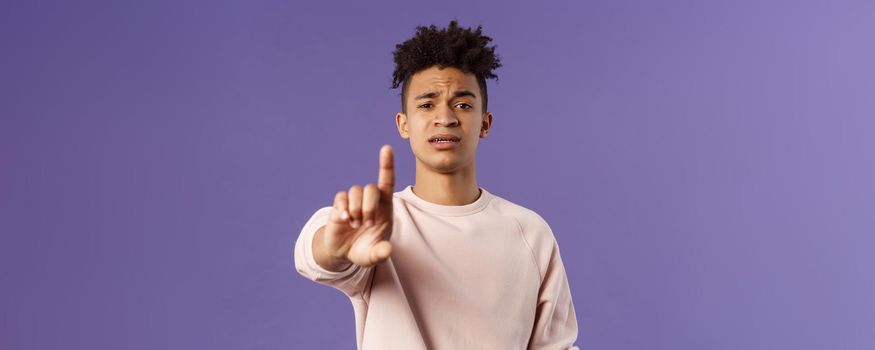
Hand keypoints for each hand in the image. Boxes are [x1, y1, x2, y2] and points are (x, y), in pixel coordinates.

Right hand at [316, 145, 394, 268]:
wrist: (344, 252)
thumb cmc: (366, 250)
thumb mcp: (374, 256)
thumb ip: (381, 254)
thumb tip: (387, 250)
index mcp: (385, 207)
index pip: (387, 182)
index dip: (386, 165)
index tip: (386, 148)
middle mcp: (370, 200)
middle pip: (370, 189)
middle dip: (369, 207)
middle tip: (366, 224)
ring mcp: (354, 202)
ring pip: (355, 191)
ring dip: (356, 210)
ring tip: (355, 225)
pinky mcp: (340, 205)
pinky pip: (341, 198)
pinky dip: (343, 209)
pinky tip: (345, 220)